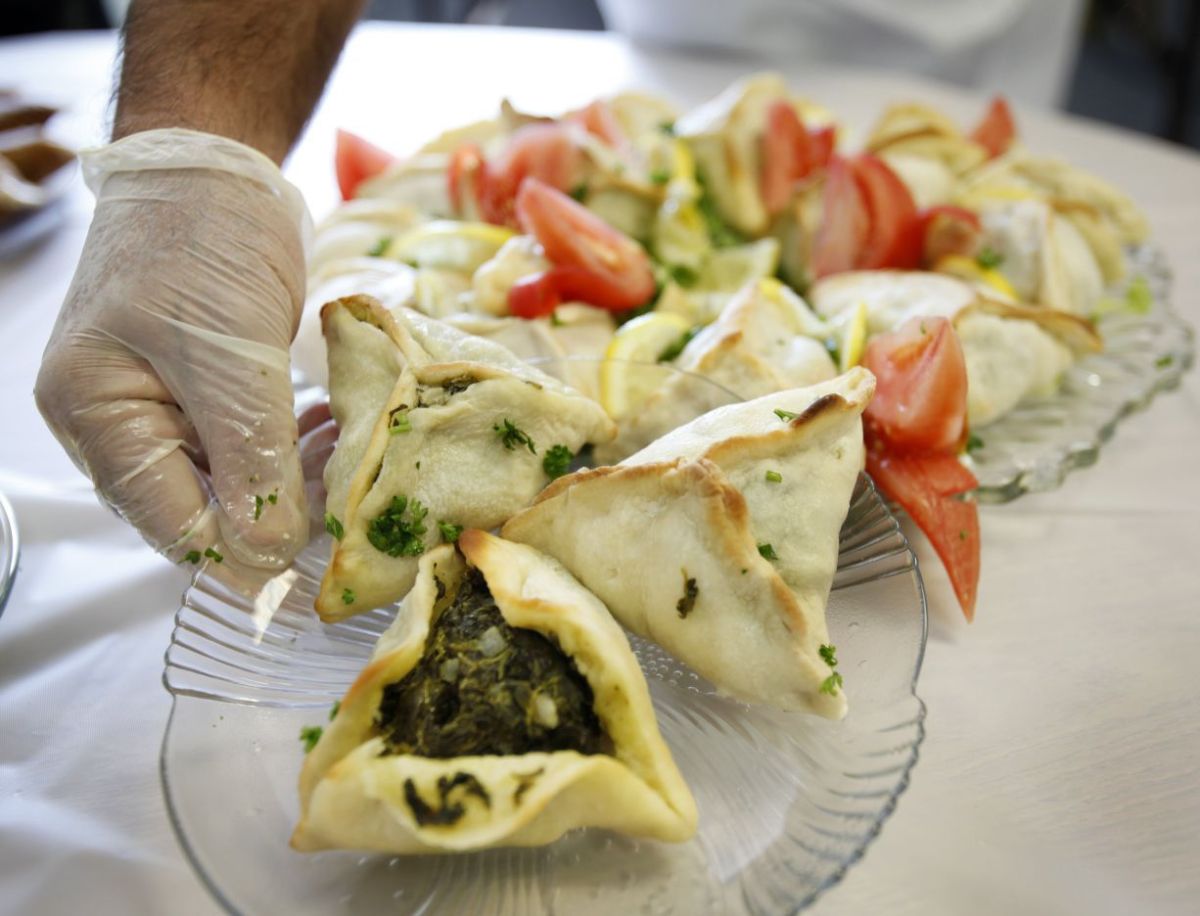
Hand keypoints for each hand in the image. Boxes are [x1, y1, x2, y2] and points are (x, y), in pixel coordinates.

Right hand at [35, 129, 311, 576]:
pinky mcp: (204, 389)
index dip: (240, 552)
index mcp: (99, 415)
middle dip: (274, 512)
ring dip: (291, 480)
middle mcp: (121, 422)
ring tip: (346, 459)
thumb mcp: (229, 351)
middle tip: (345, 500)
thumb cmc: (201, 239)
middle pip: (198, 510)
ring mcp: (162, 405)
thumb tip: (268, 548)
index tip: (312, 557)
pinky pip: (247, 444)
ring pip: (230, 480)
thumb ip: (250, 453)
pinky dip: (289, 447)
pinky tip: (328, 433)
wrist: (216, 166)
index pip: (169, 524)